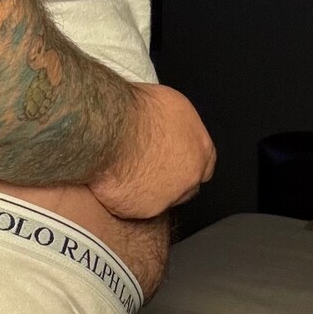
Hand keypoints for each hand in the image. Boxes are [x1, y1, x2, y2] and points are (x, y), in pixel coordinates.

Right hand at [88, 84, 215, 218]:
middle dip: (168, 180)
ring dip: (144, 190)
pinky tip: (110, 180)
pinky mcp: (141, 210)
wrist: (112, 128)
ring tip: (122, 172)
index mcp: (200, 149)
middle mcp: (189, 177)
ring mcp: (167, 197)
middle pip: (184, 187)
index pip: (203, 165)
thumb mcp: (169, 103)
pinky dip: (122, 197)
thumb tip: (168, 126)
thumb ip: (176, 126)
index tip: (169, 159)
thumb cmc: (136, 109)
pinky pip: (132, 206)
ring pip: (158, 199)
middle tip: (144, 166)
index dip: (185, 162)